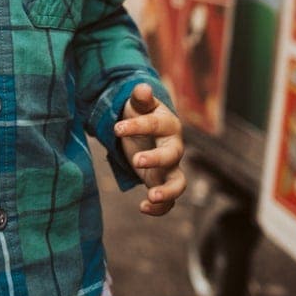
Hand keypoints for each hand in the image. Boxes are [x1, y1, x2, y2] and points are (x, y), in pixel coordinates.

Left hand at [114, 82, 185, 215]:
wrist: (148, 131)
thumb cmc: (142, 114)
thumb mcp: (139, 105)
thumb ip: (141, 98)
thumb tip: (143, 88)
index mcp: (168, 124)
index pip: (155, 124)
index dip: (137, 126)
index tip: (116, 128)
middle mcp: (174, 147)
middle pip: (173, 154)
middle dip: (156, 158)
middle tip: (135, 160)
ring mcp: (171, 168)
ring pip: (179, 183)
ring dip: (168, 191)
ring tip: (150, 196)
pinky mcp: (164, 183)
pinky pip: (169, 201)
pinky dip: (160, 208)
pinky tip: (142, 208)